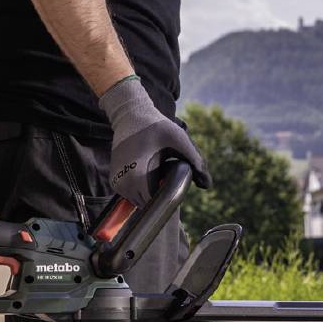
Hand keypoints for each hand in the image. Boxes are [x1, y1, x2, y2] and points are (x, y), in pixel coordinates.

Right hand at [99, 77, 210, 206]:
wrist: (130, 115)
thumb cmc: (156, 126)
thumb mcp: (179, 138)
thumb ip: (196, 159)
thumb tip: (207, 185)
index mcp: (137, 177)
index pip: (154, 205)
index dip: (169, 203)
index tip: (176, 192)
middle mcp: (124, 184)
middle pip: (148, 205)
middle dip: (161, 197)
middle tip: (169, 177)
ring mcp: (117, 184)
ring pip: (140, 201)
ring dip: (152, 193)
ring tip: (158, 172)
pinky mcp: (115, 182)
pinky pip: (133, 195)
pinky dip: (143, 189)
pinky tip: (149, 172)